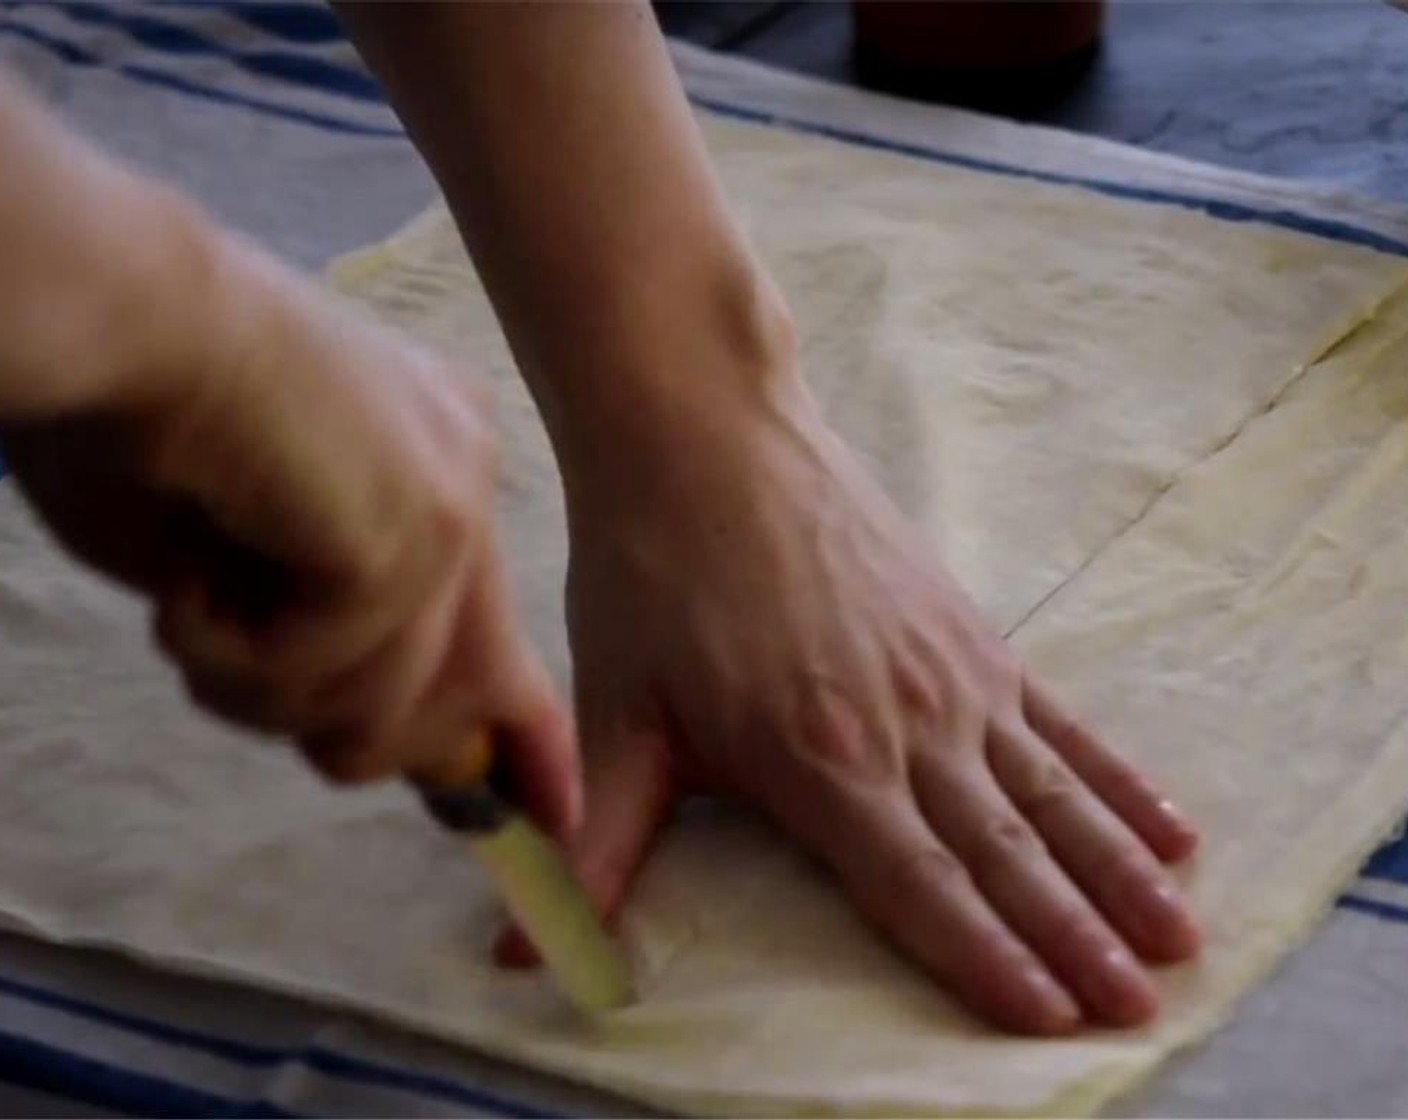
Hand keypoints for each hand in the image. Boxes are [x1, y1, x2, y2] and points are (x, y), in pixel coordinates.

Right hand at [1, 224, 576, 830]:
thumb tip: (377, 745)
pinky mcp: (416, 538)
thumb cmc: (142, 418)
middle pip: (463, 699)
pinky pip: (321, 682)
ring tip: (196, 593)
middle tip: (252, 654)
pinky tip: (197, 568)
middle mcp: (471, 481)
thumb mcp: (251, 555)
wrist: (115, 318)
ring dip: (252, 688)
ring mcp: (454, 512)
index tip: (550, 817)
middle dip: (365, 738)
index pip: (502, 638)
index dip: (517, 738)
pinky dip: (225, 652)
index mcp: (441, 467)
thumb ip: (327, 637)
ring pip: (374, 719)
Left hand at [509, 376, 1198, 1032]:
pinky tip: (1170, 824)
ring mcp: (952, 676)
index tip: (1051, 1022)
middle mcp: (905, 726)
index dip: (984, 960)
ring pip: (1052, 795)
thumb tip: (527, 954)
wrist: (706, 436)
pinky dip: (1117, 779)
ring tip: (1177, 938)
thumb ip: (598, 842)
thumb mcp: (617, 714)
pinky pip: (1062, 722)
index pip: (918, 885)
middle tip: (1142, 1007)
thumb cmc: (651, 573)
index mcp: (818, 760)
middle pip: (1004, 854)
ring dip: (1116, 873)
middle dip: (1075, 940)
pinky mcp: (971, 631)